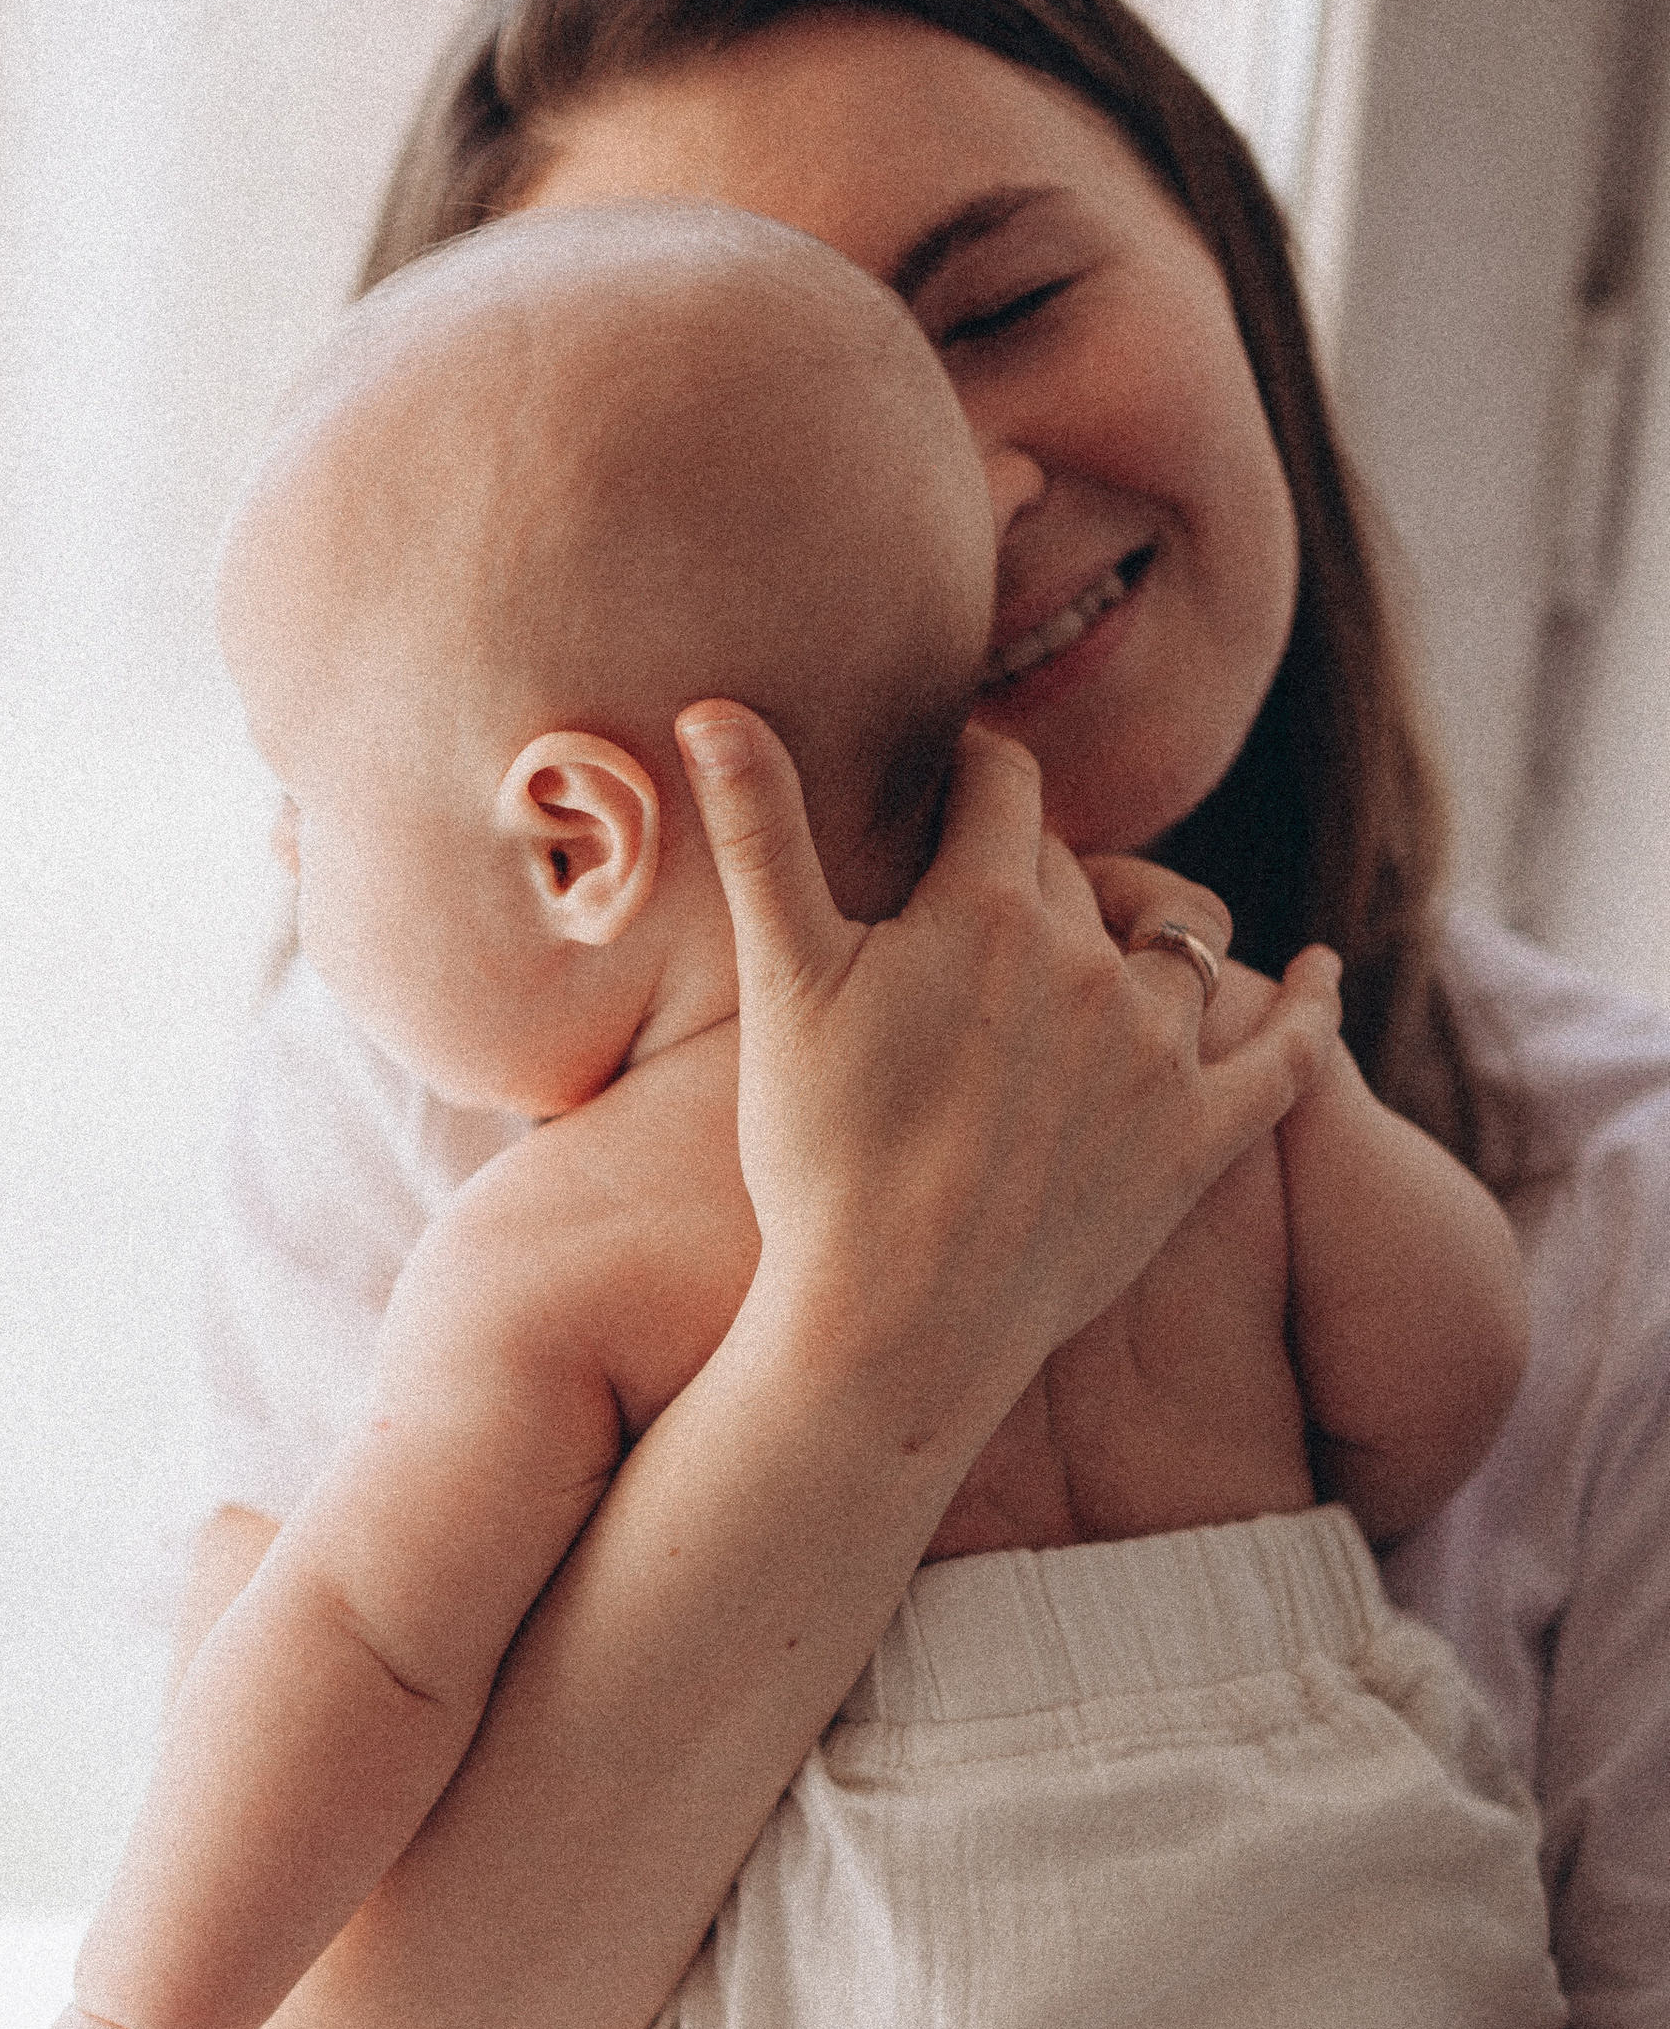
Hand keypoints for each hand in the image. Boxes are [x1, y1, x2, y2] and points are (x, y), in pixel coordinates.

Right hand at [674, 704, 1341, 1372]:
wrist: (895, 1324)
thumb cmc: (819, 1157)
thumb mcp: (781, 985)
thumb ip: (760, 834)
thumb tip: (707, 704)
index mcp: (990, 908)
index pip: (1000, 783)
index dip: (972, 769)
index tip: (955, 774)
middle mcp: (1093, 963)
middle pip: (1074, 868)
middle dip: (1033, 864)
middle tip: (984, 895)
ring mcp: (1158, 1053)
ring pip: (1183, 938)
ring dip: (1152, 921)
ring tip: (1122, 926)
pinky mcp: (1200, 1140)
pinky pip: (1288, 1053)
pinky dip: (1309, 1004)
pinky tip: (1320, 970)